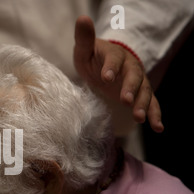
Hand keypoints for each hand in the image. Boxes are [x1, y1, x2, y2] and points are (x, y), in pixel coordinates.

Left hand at [73, 15, 163, 132]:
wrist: (105, 66)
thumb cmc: (92, 57)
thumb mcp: (85, 49)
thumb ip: (85, 38)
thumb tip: (82, 19)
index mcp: (115, 55)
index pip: (114, 59)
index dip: (111, 67)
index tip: (106, 77)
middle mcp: (130, 67)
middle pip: (133, 77)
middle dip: (130, 88)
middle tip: (125, 100)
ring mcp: (138, 81)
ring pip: (144, 92)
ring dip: (142, 105)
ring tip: (138, 118)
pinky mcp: (141, 94)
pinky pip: (151, 104)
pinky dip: (155, 115)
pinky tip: (158, 128)